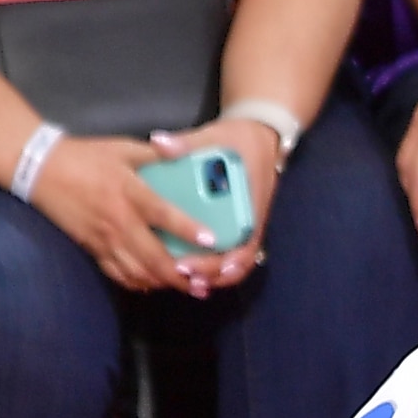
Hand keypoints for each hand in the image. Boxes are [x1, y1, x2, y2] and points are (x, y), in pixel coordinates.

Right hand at [31, 130, 242, 293]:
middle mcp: (119, 222)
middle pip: (154, 258)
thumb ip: (156, 154)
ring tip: (184, 287)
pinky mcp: (92, 248)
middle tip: (203, 284)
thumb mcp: (123, 147)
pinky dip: (137, 282)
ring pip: (137, 272)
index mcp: (130, 193)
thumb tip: (182, 152)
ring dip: (162, 283)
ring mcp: (104, 239)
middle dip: (181, 276)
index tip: (211, 241)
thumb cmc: (85, 156)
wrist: (40, 168)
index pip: (165, 216)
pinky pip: (117, 274)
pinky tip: (152, 284)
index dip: (189, 230)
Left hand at [150, 114, 283, 292]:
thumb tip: (159, 143)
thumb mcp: (215, 138)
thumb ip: (187, 143)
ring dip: (208, 276)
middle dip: (208, 275)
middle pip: (234, 267)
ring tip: (181, 279)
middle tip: (179, 274)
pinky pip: (224, 254)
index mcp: (249, 210)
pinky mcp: (232, 227)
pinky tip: (186, 268)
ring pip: (230, 266)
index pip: (241, 250)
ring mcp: (241, 228)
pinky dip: (208, 266)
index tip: (186, 264)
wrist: (259, 138)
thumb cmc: (238, 141)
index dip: (215, 264)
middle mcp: (248, 226)